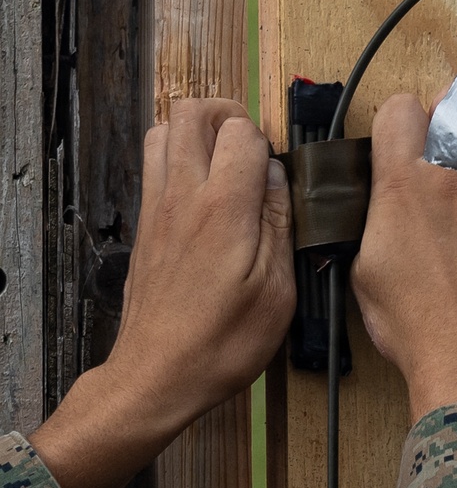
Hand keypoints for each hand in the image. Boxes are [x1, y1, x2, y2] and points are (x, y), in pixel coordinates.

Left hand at [30, 99, 294, 487]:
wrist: (156, 375)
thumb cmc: (225, 341)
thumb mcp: (277, 290)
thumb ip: (281, 222)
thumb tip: (278, 174)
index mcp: (224, 208)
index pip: (240, 131)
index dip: (267, 140)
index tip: (280, 171)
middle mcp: (183, 195)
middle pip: (191, 112)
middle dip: (227, 114)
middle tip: (253, 147)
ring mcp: (157, 207)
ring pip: (163, 130)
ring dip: (197, 132)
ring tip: (227, 162)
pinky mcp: (145, 225)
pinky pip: (154, 164)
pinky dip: (178, 157)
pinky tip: (205, 194)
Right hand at [351, 94, 456, 423]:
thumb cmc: (415, 321)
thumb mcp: (367, 263)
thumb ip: (380, 209)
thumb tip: (392, 190)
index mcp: (405, 182)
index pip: (401, 107)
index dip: (401, 124)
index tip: (406, 142)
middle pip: (454, 107)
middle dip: (446, 126)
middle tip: (445, 159)